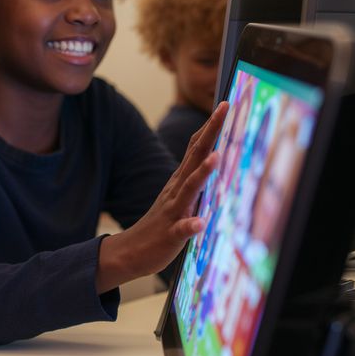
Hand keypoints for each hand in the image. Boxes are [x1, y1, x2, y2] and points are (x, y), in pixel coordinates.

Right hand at [98, 102, 228, 292]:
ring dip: (202, 174)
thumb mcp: (179, 198)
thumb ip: (195, 180)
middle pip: (194, 157)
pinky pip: (181, 230)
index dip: (210, 127)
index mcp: (180, 182)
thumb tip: (214, 157)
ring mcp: (172, 212)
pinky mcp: (170, 235)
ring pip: (188, 190)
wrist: (130, 251)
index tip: (224, 104)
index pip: (196, 148)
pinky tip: (199, 223)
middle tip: (224, 109)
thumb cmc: (160, 225)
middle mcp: (176, 191)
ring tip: (216, 158)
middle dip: (210, 133)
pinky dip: (190, 226)